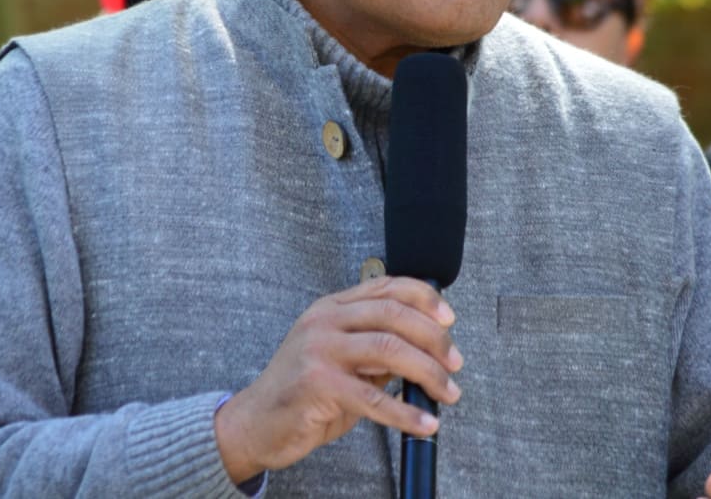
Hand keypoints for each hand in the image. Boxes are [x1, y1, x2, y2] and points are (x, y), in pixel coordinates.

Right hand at [214, 275, 462, 484]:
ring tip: (448, 393)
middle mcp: (324, 321)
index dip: (424, 297)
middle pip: (393, 314)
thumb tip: (426, 351)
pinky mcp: (317, 384)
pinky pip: (373, 398)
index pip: (386, 286)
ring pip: (389, 350)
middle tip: (456, 364)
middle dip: (434, 339)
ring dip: (428, 373)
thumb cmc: (302, 393)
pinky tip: (424, 424)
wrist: (254, 423)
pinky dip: (406, 413)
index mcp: (331, 308)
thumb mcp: (340, 359)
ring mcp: (318, 350)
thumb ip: (375, 350)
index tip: (449, 319)